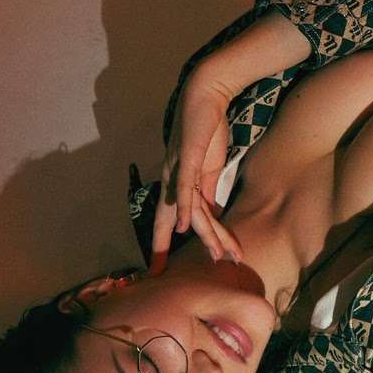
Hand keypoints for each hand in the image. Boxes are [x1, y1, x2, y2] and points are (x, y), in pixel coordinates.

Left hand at [151, 68, 246, 270]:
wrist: (206, 98)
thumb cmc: (207, 130)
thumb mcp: (210, 169)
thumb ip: (209, 192)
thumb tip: (214, 214)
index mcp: (177, 183)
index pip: (168, 218)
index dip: (162, 242)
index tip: (158, 266)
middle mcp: (171, 180)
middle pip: (170, 220)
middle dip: (164, 248)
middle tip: (158, 274)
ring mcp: (177, 171)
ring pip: (188, 211)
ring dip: (203, 235)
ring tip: (214, 256)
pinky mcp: (186, 160)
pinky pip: (184, 188)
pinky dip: (182, 208)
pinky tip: (180, 226)